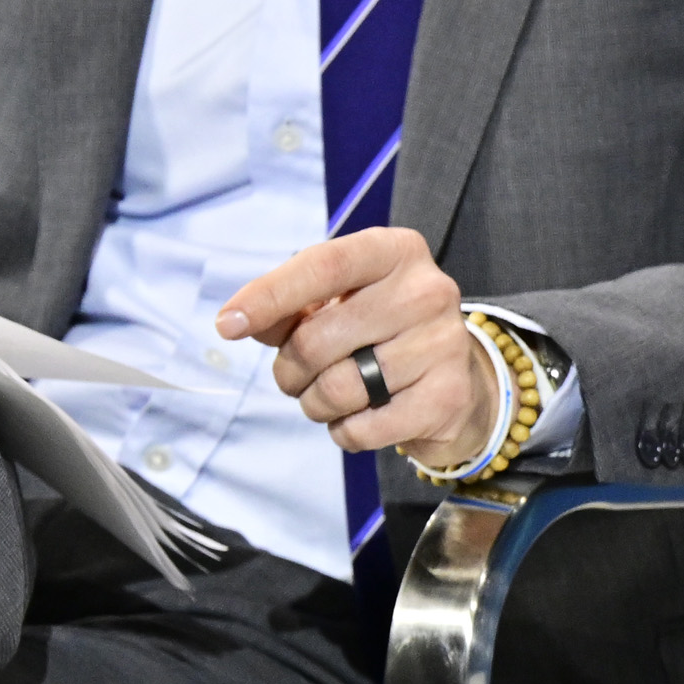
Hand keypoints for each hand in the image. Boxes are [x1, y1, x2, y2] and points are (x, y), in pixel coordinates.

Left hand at [218, 228, 498, 472]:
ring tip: (332, 397)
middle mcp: (427, 291)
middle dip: (290, 369)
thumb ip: (288, 307)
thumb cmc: (380, 330)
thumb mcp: (337, 302)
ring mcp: (443, 344)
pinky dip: (344, 432)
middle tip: (298, 376)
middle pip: (317, 339)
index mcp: (396, 252)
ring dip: (315, 404)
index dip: (269, 296)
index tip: (228, 324)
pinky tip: (362, 416)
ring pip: (337, 389)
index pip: (323, 266)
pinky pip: (361, 429)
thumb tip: (236, 322)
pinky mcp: (447, 397)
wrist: (455, 380)